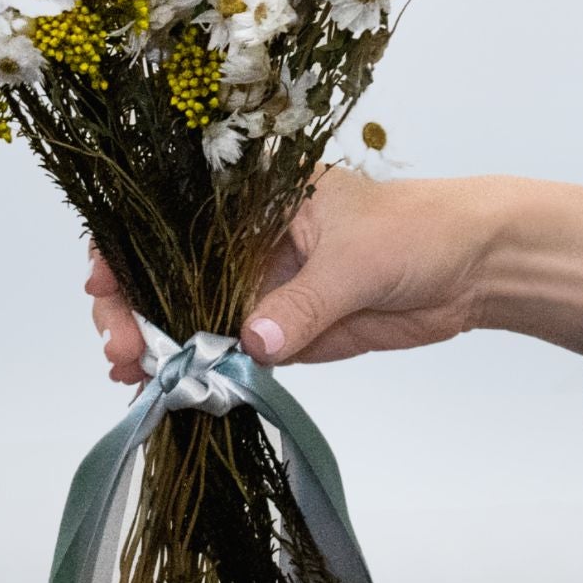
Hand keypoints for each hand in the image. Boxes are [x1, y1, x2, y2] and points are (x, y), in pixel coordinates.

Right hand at [85, 168, 582, 380]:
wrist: (476, 267)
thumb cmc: (418, 230)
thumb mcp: (358, 258)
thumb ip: (304, 301)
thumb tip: (251, 342)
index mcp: (254, 195)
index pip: (170, 209)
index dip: (127, 242)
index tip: (106, 283)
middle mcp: (245, 238)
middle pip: (166, 266)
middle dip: (131, 303)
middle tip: (123, 347)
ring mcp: (262, 285)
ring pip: (189, 312)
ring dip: (155, 341)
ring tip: (131, 373)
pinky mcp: (285, 330)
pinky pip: (228, 351)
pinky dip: (198, 369)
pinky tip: (166, 388)